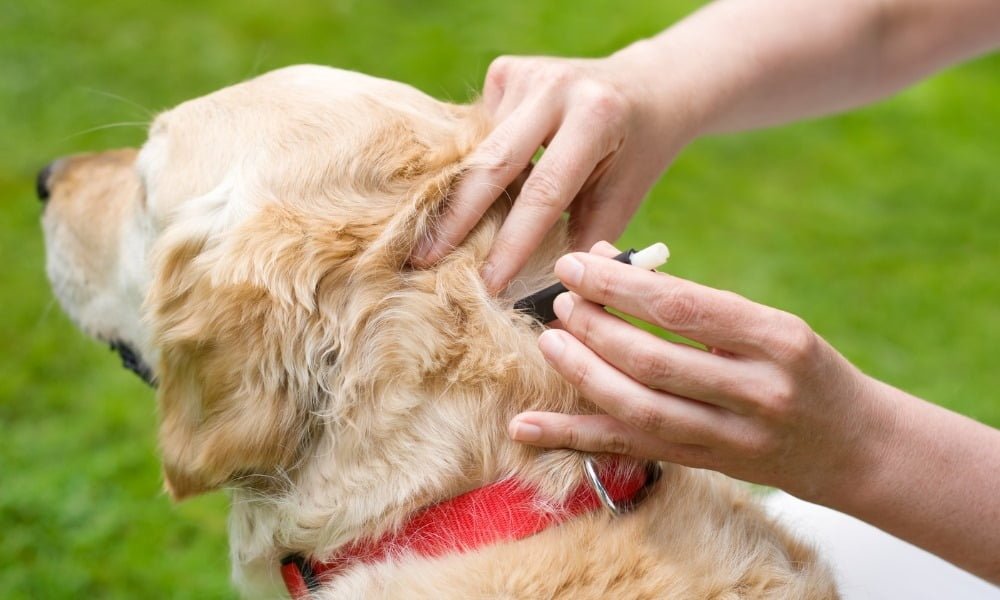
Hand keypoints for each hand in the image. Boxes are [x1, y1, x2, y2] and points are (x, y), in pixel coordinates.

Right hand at [411, 53, 695, 292]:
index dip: (513, 242)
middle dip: (457, 219)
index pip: (544, 191)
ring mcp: (527, 73)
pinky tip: (471, 190)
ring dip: (460, 195)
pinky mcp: (506, 71)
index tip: (488, 284)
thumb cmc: (634, 155)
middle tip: (423, 261)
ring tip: (431, 240)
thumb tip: (543, 300)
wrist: (646, 89)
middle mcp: (556, 87)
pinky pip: (478, 132)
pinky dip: (474, 166)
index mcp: (595, 117)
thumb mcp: (623, 199)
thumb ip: (584, 241)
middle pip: (493, 162)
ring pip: (479, 148)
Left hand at [509, 242, 891, 503]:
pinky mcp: (708, 465)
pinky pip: (632, 450)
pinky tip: (527, 426)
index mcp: (777, 339)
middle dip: (596, 329)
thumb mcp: (768, 325)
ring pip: (641, 409)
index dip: (620, 286)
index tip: (576, 264)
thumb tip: (610, 265)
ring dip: (584, 375)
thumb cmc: (801, 368)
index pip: (684, 308)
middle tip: (561, 303)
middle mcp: (759, 391)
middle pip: (656, 361)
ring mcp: (734, 437)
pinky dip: (573, 437)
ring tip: (550, 343)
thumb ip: (696, 304)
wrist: (852, 445)